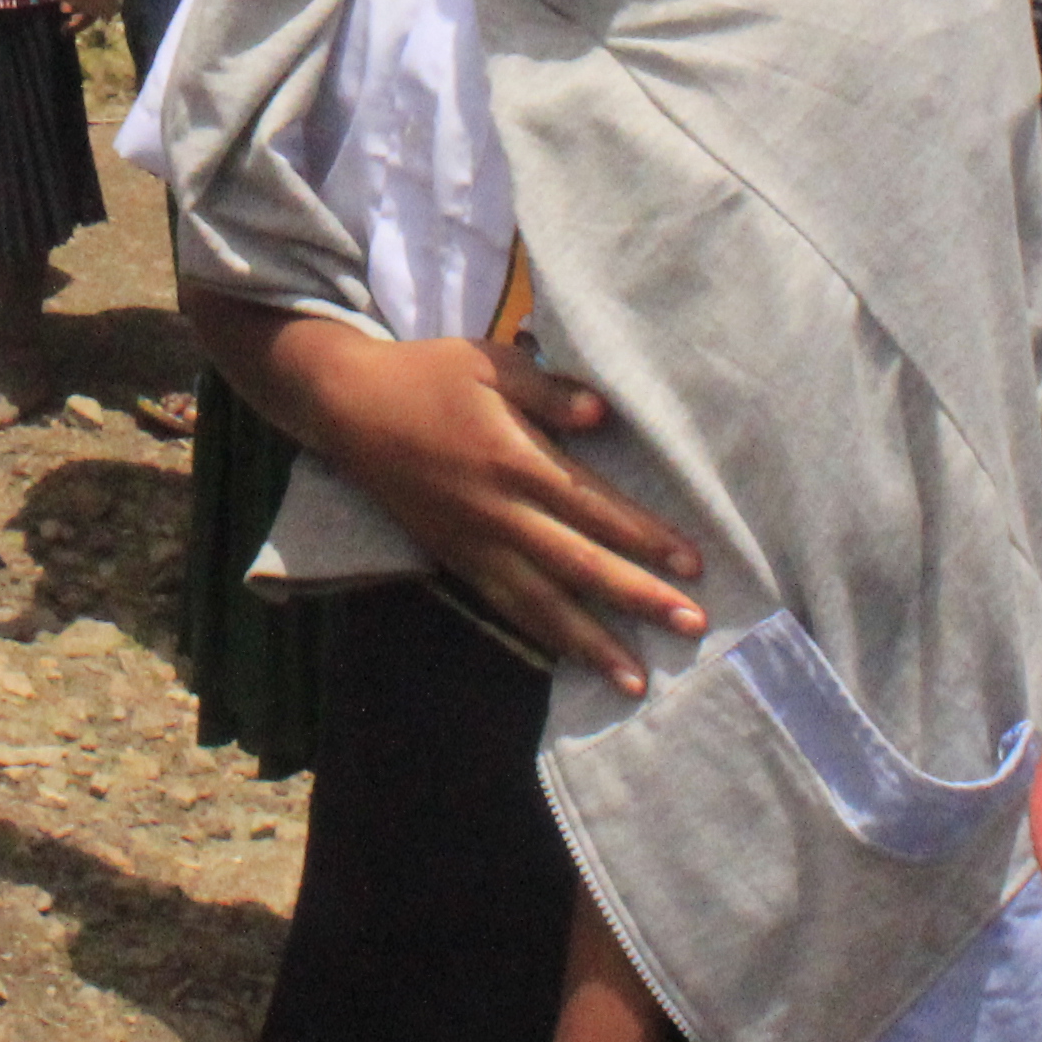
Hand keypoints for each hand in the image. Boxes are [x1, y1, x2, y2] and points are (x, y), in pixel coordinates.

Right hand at [287, 328, 703, 692]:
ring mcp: (475, 544)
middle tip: (692, 625)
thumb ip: (548, 389)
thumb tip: (603, 415)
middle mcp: (499, 512)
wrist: (349, 408)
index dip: (645, 537)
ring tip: (637, 679)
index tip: (693, 564)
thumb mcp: (489, 362)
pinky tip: (574, 661)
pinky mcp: (455, 560)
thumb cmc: (429, 375)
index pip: (593, 507)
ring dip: (593, 643)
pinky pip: (505, 608)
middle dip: (639, 598)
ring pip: (542, 604)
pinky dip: (542, 638)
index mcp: (514, 459)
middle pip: (580, 564)